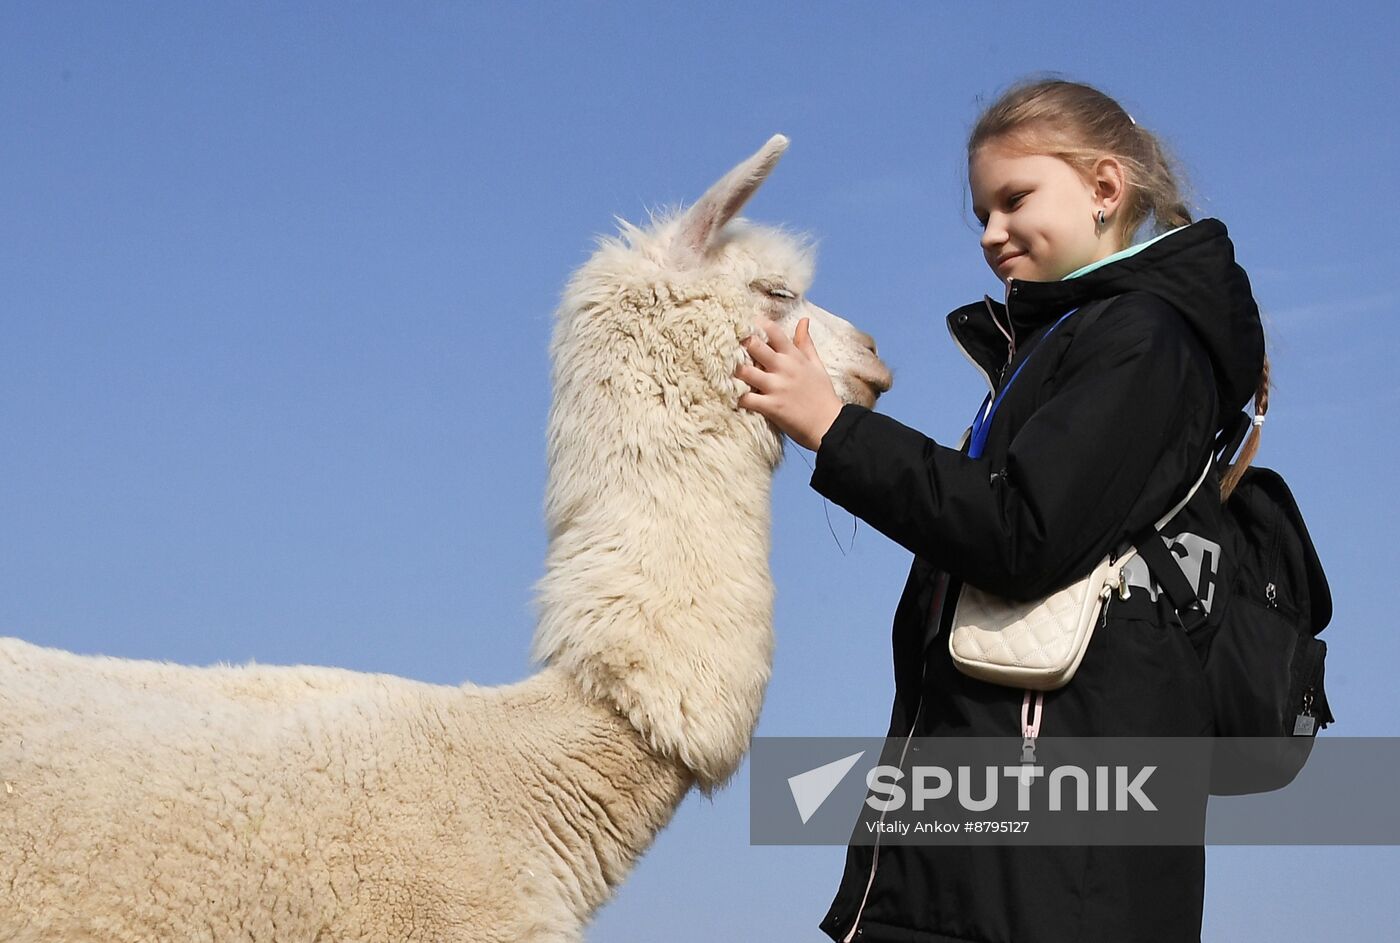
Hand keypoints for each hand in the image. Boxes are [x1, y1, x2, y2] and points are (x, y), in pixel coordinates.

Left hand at [734, 316, 844, 450]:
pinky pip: (746, 398)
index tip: (744, 324)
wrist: (830, 425)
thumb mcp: (816, 365)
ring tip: (725, 372)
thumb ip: (806, 343)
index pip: (773, 331)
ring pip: (744, 371)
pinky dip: (736, 397)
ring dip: (734, 371)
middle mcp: (783, 368)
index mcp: (794, 356)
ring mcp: (776, 387)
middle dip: (739, 344)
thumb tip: (803, 320)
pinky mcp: (770, 406)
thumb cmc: (822, 394)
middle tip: (728, 348)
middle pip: (754, 345)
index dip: (756, 324)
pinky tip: (732, 395)